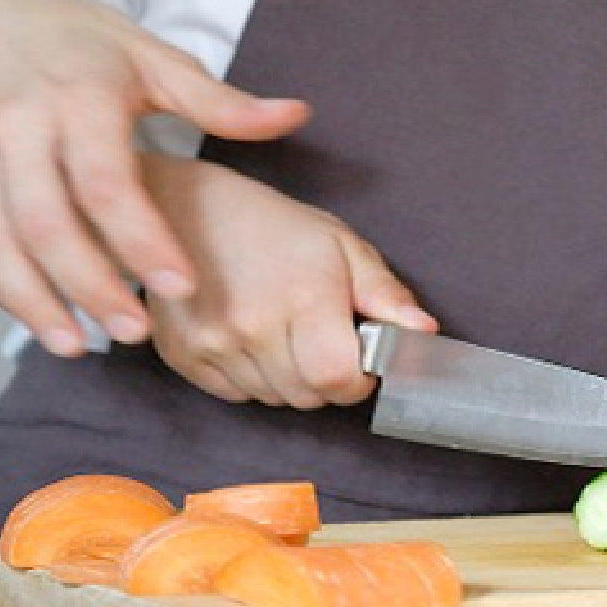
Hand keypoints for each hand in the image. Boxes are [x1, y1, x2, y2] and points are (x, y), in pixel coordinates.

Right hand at [0, 0, 308, 355]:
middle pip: (47, 224)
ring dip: (34, 301)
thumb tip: (296, 115)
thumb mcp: (151, 56)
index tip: (182, 287)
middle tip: (135, 332)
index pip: (108, 185)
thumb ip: (221, 101)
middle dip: (90, 288)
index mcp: (77, 96)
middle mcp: (15, 122)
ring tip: (79, 343)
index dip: (144, 242)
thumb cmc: (77, 36)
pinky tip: (36, 313)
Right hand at [140, 154, 437, 408]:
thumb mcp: (342, 246)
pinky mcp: (182, 355)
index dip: (356, 381)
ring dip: (289, 378)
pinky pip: (235, 395)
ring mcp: (213, 344)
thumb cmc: (275, 226)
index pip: (337, 381)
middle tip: (320, 337)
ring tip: (283, 329)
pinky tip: (250, 336)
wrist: (188, 208)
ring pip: (272, 398)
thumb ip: (385, 294)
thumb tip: (423, 332)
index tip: (359, 362)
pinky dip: (252, 377)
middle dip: (326, 379)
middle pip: (307, 397)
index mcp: (304, 298)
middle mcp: (253, 327)